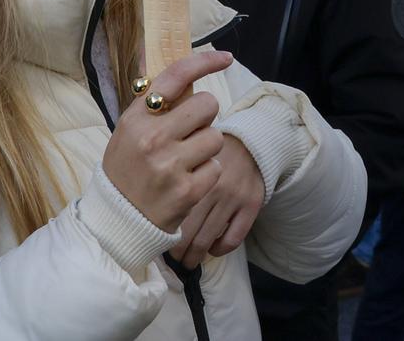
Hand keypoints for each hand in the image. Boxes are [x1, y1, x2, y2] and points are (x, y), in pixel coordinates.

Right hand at [101, 51, 232, 231]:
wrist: (117, 221)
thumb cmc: (127, 170)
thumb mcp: (129, 131)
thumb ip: (153, 102)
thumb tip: (171, 63)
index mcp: (136, 119)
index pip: (175, 76)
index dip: (204, 62)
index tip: (226, 58)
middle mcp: (152, 138)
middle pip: (208, 104)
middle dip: (205, 116)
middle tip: (190, 132)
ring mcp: (170, 165)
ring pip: (216, 137)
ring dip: (206, 148)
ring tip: (185, 161)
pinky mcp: (188, 191)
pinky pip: (216, 167)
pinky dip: (207, 174)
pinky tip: (186, 181)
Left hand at [172, 133, 265, 267]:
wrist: (248, 143)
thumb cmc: (210, 157)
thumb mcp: (188, 161)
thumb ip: (173, 183)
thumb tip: (152, 216)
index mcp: (194, 176)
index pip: (173, 217)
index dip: (163, 236)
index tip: (159, 242)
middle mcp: (214, 188)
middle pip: (188, 234)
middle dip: (178, 253)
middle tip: (173, 259)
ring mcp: (234, 198)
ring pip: (207, 240)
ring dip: (195, 256)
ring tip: (189, 261)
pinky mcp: (251, 205)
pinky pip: (233, 239)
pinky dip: (220, 250)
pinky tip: (213, 249)